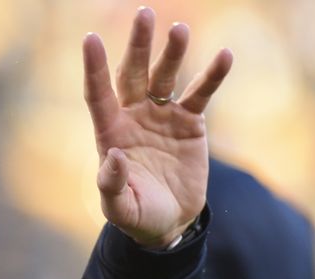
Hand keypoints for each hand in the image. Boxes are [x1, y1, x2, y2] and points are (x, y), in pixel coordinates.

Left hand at [83, 6, 232, 248]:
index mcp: (109, 132)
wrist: (169, 221)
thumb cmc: (136, 214)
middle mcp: (132, 116)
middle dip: (137, 45)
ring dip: (172, 53)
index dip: (94, 68)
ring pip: (165, 77)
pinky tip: (223, 56)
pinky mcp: (189, 122)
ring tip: (179, 30)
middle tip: (144, 13)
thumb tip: (113, 155)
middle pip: (132, 74)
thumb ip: (112, 185)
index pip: (98, 94)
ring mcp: (161, 115)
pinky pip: (200, 93)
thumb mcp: (119, 207)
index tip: (91, 39)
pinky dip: (211, 76)